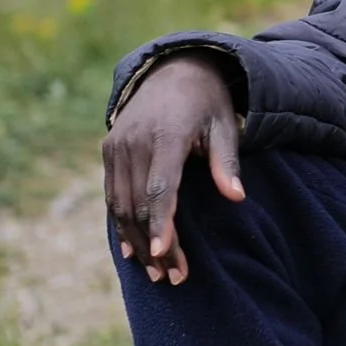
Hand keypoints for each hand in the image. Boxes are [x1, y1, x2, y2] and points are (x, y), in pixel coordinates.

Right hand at [103, 55, 243, 284]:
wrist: (172, 68)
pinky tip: (132, 250)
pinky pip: (112, 194)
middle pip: (140, 203)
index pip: (161, 186)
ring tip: (157, 273)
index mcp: (165, 134)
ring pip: (121, 204)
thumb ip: (227, 162)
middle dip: (155, 244)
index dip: (162, 223)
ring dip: (137, 241)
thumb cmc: (207, 102)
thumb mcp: (224, 125)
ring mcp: (117, 145)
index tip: (165, 254)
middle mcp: (134, 141)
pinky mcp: (109, 150)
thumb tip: (237, 197)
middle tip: (173, 277)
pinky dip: (121, 224)